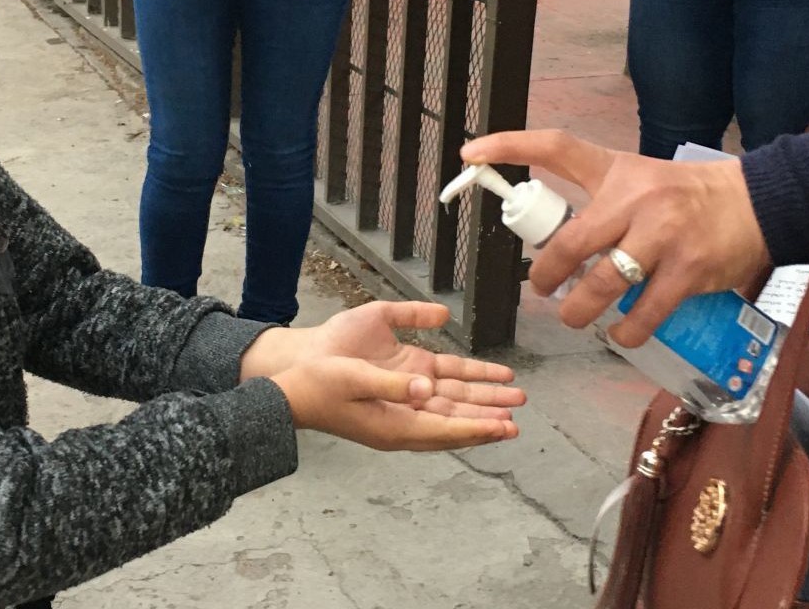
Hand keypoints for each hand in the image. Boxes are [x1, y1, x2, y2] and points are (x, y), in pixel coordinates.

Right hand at [245, 302, 525, 422]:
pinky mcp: (395, 394)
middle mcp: (402, 422)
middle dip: (486, 420)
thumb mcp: (354, 378)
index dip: (478, 429)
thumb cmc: (318, 384)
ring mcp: (399, 409)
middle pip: (454, 423)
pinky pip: (434, 398)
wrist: (291, 387)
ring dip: (478, 405)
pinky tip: (473, 389)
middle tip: (517, 422)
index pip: (446, 431)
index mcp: (394, 426)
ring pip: (448, 410)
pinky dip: (458, 394)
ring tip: (508, 402)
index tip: (505, 427)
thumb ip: (392, 383)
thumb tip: (426, 386)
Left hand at [459, 131, 771, 348]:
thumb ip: (601, 202)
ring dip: (579, 311)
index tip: (471, 152)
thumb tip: (557, 243)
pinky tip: (620, 335)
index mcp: (618, 170)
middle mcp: (636, 198)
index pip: (557, 147)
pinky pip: (643, 313)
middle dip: (544, 275)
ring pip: (601, 284)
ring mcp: (663, 235)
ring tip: (576, 317)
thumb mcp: (640, 179)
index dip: (511, 145)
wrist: (760, 203)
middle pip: (569, 241)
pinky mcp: (688, 270)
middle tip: (541, 289)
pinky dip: (625, 332)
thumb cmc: (689, 196)